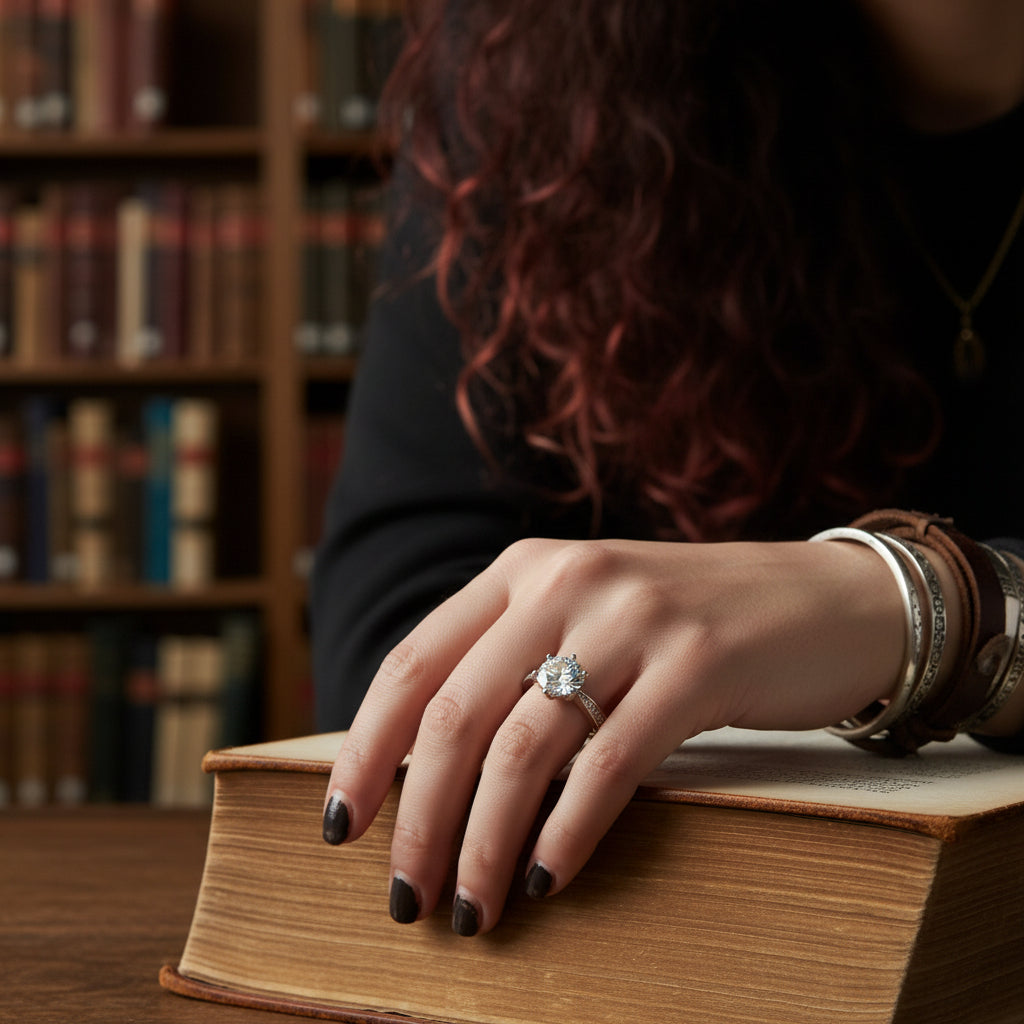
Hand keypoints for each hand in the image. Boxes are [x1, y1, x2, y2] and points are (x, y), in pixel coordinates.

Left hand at [323, 536, 905, 933]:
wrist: (824, 601)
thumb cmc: (686, 627)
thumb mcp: (587, 618)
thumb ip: (514, 666)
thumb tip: (424, 775)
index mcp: (524, 570)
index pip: (414, 662)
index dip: (366, 749)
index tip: (340, 827)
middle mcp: (567, 582)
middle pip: (457, 714)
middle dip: (417, 818)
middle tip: (406, 897)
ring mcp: (634, 619)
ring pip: (524, 748)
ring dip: (484, 843)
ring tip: (472, 909)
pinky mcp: (698, 665)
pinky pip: (609, 765)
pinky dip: (567, 833)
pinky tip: (547, 882)